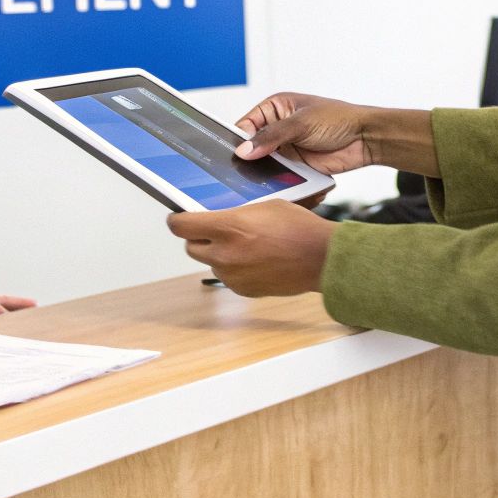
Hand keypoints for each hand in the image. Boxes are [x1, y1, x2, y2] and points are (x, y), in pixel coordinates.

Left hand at [166, 200, 337, 296]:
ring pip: (210, 263)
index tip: (178, 217)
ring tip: (245, 245)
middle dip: (199, 238)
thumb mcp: (263, 206)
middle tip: (215, 230)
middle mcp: (224, 254)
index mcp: (228, 228)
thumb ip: (234, 214)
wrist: (321, 258)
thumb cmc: (298, 229)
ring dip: (219, 254)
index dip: (176, 220)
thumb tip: (218, 218)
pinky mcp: (242, 290)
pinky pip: (227, 277)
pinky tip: (255, 259)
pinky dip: (235, 269)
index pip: (180, 226)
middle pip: (190, 247)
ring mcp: (232, 276)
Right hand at [234, 94, 374, 173]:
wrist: (365, 139)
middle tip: (242, 171)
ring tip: (257, 182)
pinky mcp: (296, 166)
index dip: (238, 139)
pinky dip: (278, 182)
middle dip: (249, 159)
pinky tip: (275, 187)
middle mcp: (277, 129)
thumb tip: (244, 150)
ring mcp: (286, 149)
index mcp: (275, 108)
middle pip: (252, 146)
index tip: (233, 154)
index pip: (246, 124)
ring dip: (263, 172)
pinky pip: (280, 176)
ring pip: (264, 164)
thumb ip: (271, 137)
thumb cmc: (339, 119)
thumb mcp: (300, 123)